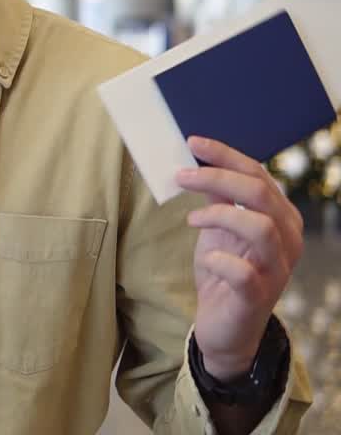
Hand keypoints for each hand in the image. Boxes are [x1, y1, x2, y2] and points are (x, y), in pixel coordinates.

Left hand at [179, 137, 303, 380]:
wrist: (225, 326)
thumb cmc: (224, 271)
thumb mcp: (218, 228)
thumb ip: (217, 197)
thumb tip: (197, 161)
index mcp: (280, 217)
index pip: (258, 175)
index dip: (225, 156)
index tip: (193, 142)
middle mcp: (287, 240)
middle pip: (260, 193)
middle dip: (217, 177)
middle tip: (181, 175)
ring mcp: (277, 269)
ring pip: (258, 226)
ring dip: (219, 215)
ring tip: (192, 220)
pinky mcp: (258, 296)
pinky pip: (242, 271)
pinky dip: (218, 259)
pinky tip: (206, 259)